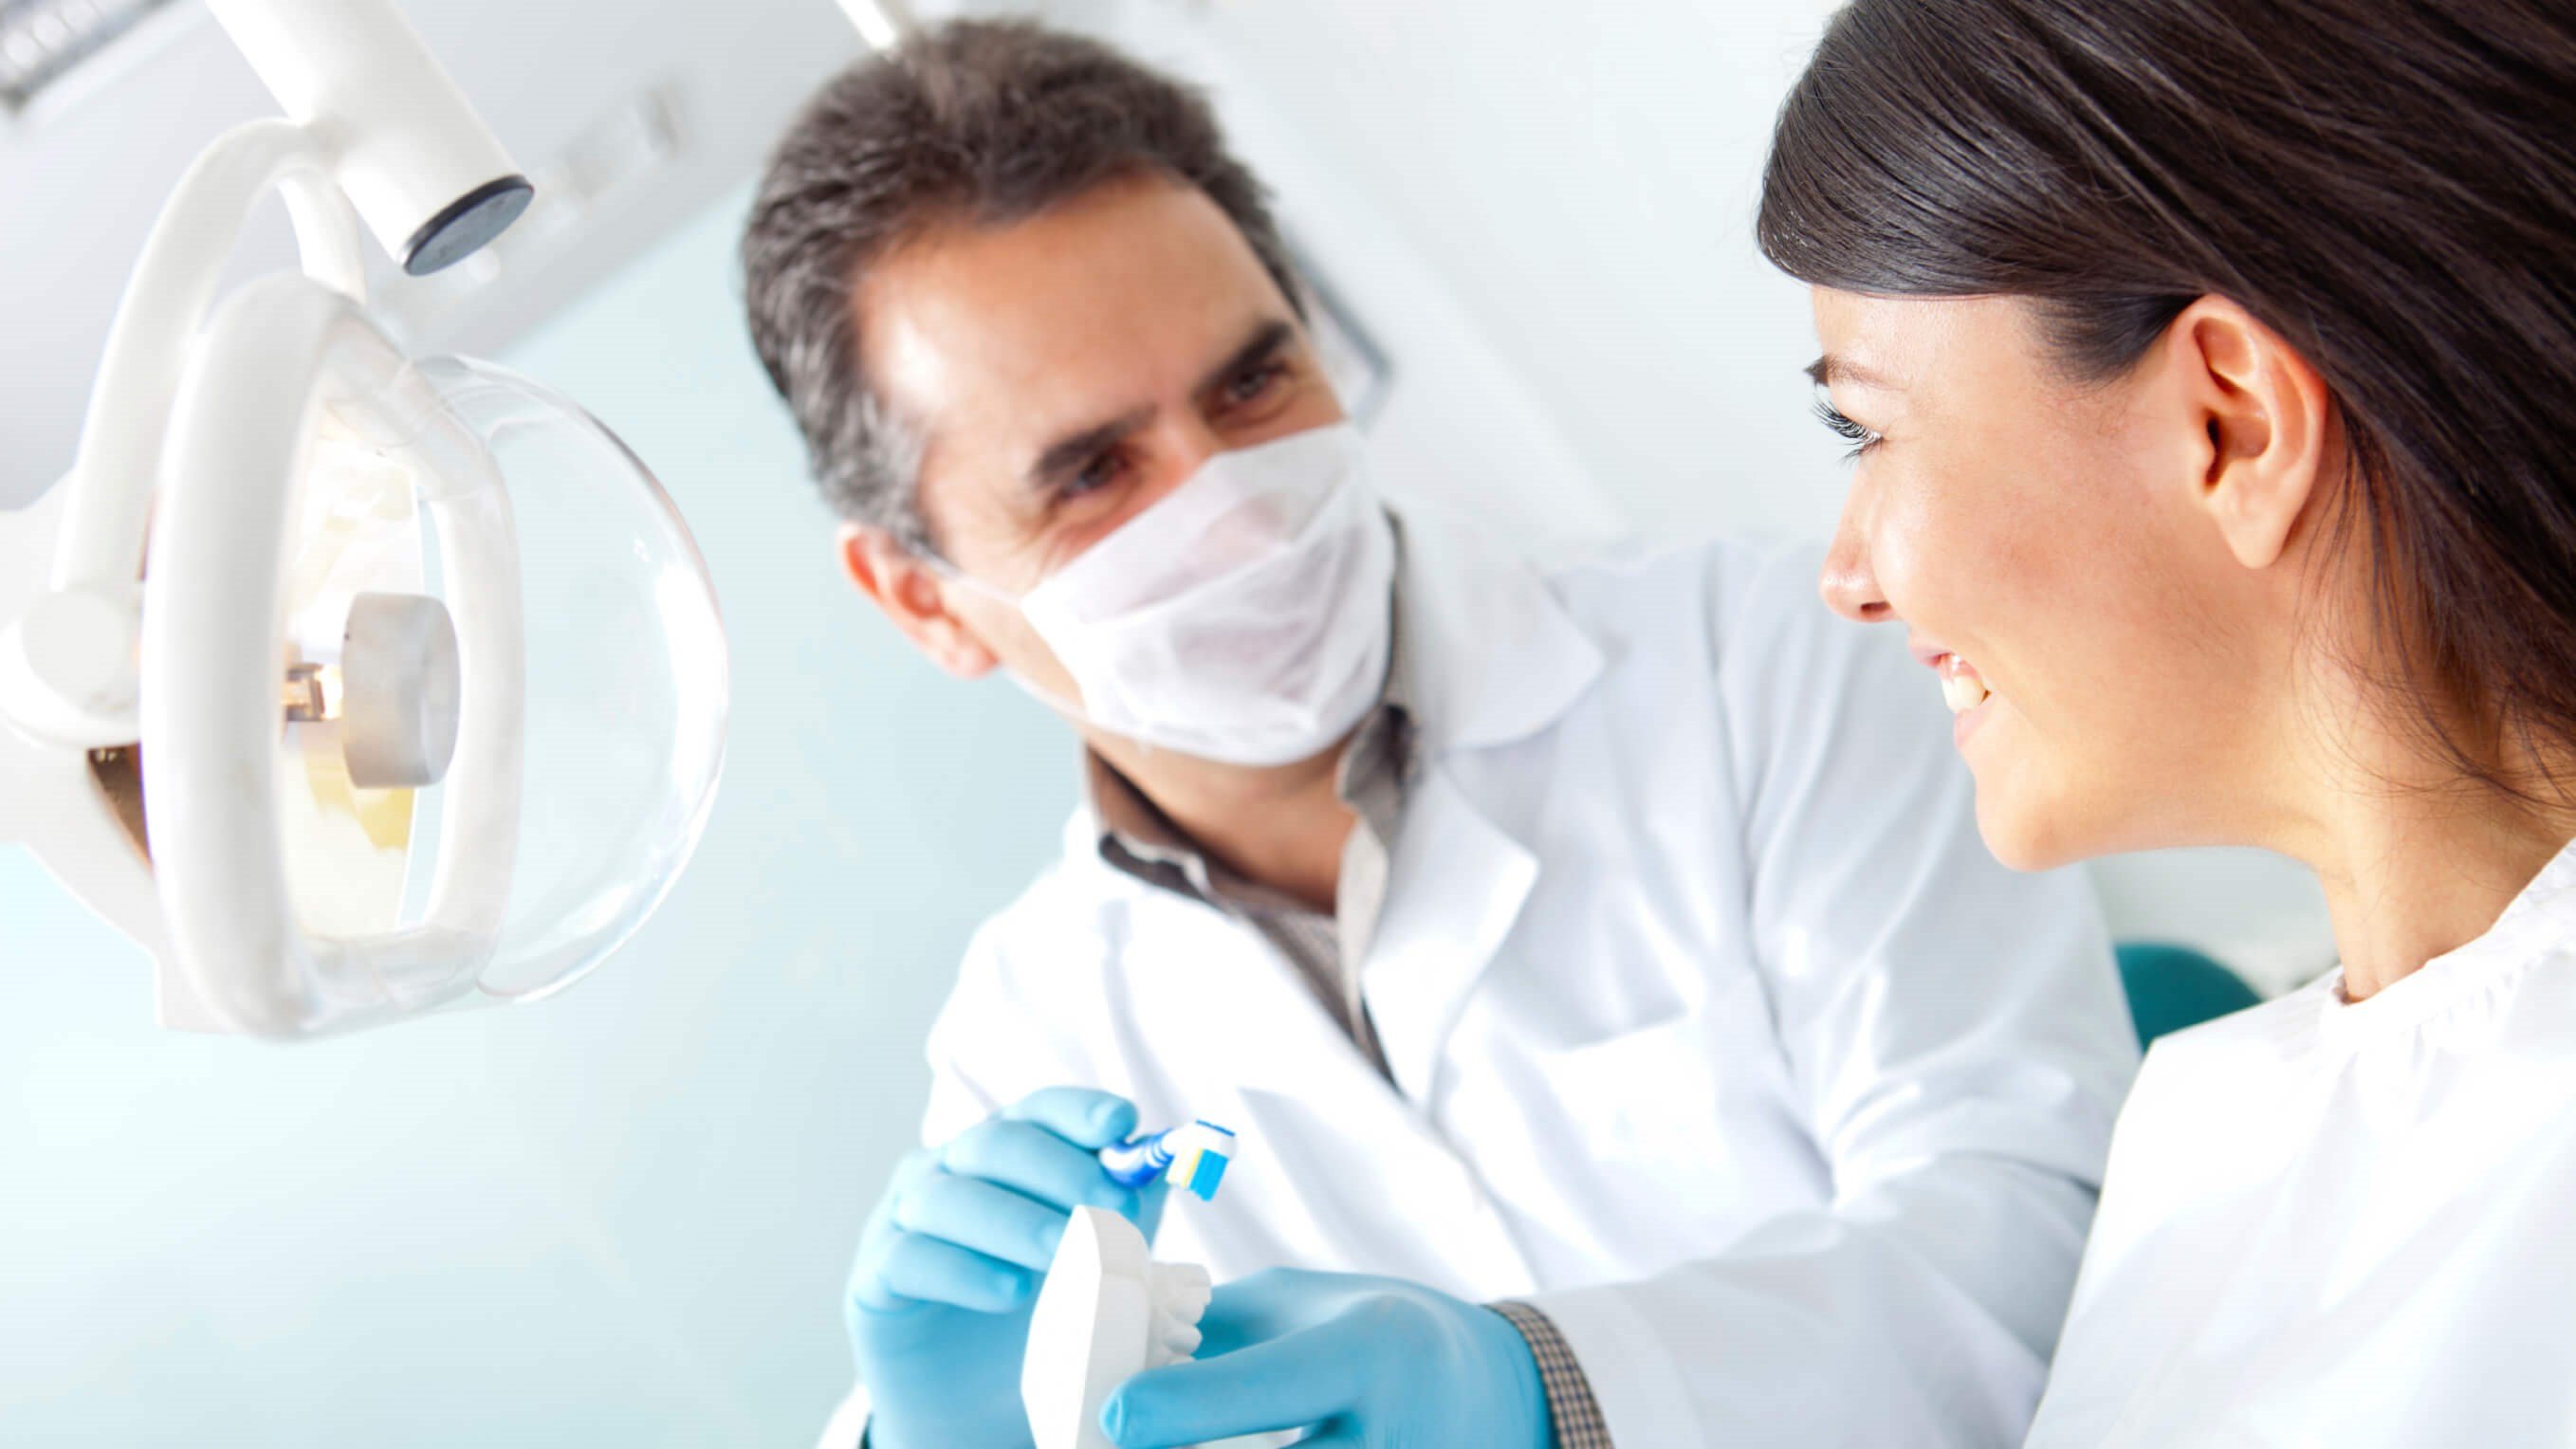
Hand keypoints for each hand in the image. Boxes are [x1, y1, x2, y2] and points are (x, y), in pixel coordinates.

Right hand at [852, 1087, 1165, 1448]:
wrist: (978, 1399)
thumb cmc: (1043, 1308)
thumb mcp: (1100, 1250)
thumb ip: (1133, 1201)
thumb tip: (1180, 1160)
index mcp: (1003, 1151)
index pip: (1038, 1111)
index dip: (1078, 1111)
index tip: (1121, 1124)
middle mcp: (948, 1171)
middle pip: (996, 1144)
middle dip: (1058, 1169)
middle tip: (1111, 1203)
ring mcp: (904, 1220)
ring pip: (950, 1199)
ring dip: (1013, 1220)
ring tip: (1062, 1251)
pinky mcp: (877, 1281)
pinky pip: (910, 1261)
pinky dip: (962, 1270)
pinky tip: (1008, 1290)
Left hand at [1099, 1268, 1551, 1448]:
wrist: (1491, 1396)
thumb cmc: (1378, 1334)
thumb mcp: (1304, 1305)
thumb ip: (1212, 1330)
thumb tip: (1110, 1357)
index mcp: (1369, 1348)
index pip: (1265, 1387)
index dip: (1180, 1408)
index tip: (1115, 1412)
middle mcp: (1388, 1434)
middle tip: (1118, 1444)